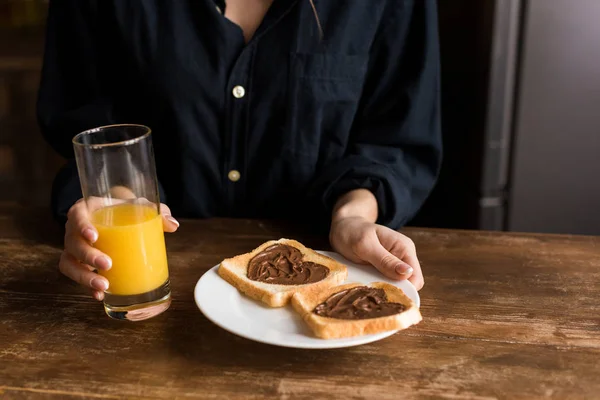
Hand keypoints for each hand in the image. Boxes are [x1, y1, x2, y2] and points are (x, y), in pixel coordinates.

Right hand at [60, 198, 178, 300]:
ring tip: (104, 285)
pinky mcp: (79, 264)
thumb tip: (173, 225)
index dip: (81, 226)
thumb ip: (157, 213)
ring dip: (83, 277)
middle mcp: (74, 229)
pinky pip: (75, 276)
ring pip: (69, 263)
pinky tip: (100, 295)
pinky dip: (85, 286)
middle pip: (72, 243)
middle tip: (107, 264)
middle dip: (87, 256)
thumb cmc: (126, 210)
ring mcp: (74, 248)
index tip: (94, 236)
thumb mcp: (140, 207)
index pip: (76, 215)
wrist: (118, 217)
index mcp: (86, 210)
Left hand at [329, 216, 423, 289]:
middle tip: (373, 293)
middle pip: (408, 284)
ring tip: (368, 289)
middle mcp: (403, 256)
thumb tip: (408, 273)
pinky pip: (386, 283)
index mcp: (404, 248)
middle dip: (393, 291)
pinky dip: (378, 286)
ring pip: (396, 286)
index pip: (416, 278)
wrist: (343, 227)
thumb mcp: (365, 245)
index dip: (405, 290)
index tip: (386, 295)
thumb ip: (385, 260)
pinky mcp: (384, 269)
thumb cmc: (352, 232)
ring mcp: (394, 263)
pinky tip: (367, 285)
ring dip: (384, 290)